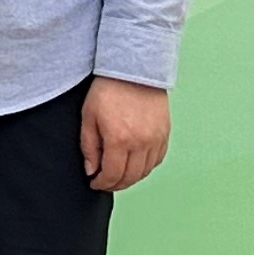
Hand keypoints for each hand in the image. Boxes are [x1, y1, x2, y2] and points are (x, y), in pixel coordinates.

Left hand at [80, 77, 169, 191]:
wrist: (133, 70)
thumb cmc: (108, 89)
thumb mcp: (88, 117)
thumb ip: (89, 147)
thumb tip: (91, 170)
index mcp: (119, 139)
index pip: (112, 175)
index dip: (102, 183)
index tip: (95, 183)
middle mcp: (141, 143)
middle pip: (130, 177)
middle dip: (116, 184)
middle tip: (105, 183)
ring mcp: (156, 139)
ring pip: (145, 171)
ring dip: (131, 178)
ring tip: (119, 175)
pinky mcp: (165, 133)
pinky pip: (157, 159)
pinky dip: (146, 167)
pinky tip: (135, 164)